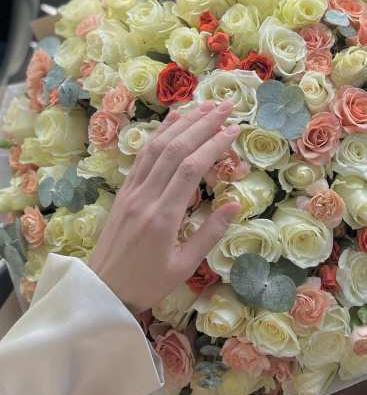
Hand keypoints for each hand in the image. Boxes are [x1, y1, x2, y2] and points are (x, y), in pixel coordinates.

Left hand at [88, 101, 240, 312]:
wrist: (102, 289)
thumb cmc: (148, 283)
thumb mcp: (184, 266)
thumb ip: (210, 233)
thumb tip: (235, 204)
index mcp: (163, 217)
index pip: (191, 168)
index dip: (214, 144)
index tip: (234, 130)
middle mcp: (145, 197)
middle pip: (175, 149)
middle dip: (203, 123)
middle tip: (227, 106)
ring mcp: (132, 191)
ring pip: (157, 147)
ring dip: (182, 122)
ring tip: (205, 105)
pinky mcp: (124, 191)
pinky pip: (142, 155)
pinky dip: (160, 134)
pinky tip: (173, 120)